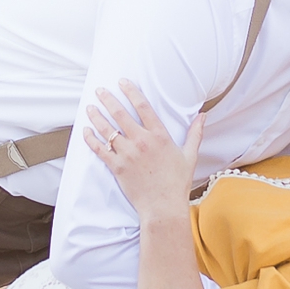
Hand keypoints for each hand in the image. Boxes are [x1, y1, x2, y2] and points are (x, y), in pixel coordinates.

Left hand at [83, 82, 202, 220]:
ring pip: (107, 130)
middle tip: (99, 90)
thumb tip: (203, 116)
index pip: (143, 106)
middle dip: (108, 99)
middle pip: (120, 114)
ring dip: (96, 116)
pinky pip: (100, 150)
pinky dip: (91, 139)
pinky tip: (86, 131)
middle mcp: (142, 141)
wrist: (163, 206)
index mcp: (159, 136)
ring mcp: (128, 154)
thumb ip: (195, 133)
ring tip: (89, 107)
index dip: (131, 91)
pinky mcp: (117, 167)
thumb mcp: (189, 156)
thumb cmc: (177, 182)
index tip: (122, 82)